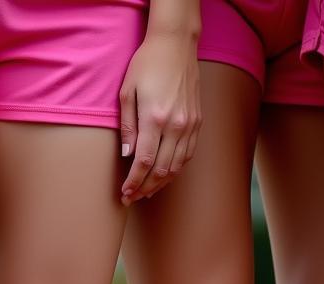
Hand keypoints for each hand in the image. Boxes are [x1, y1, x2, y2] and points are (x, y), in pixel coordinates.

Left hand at [119, 28, 200, 204]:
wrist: (176, 46)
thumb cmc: (147, 64)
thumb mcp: (128, 90)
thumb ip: (127, 125)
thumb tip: (128, 155)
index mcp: (155, 118)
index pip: (144, 162)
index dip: (134, 181)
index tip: (126, 193)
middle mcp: (176, 126)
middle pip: (161, 170)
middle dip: (145, 188)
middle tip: (132, 197)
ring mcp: (190, 126)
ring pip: (176, 167)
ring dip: (161, 183)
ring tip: (147, 191)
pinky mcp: (197, 124)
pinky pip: (187, 156)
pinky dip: (176, 170)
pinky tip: (165, 175)